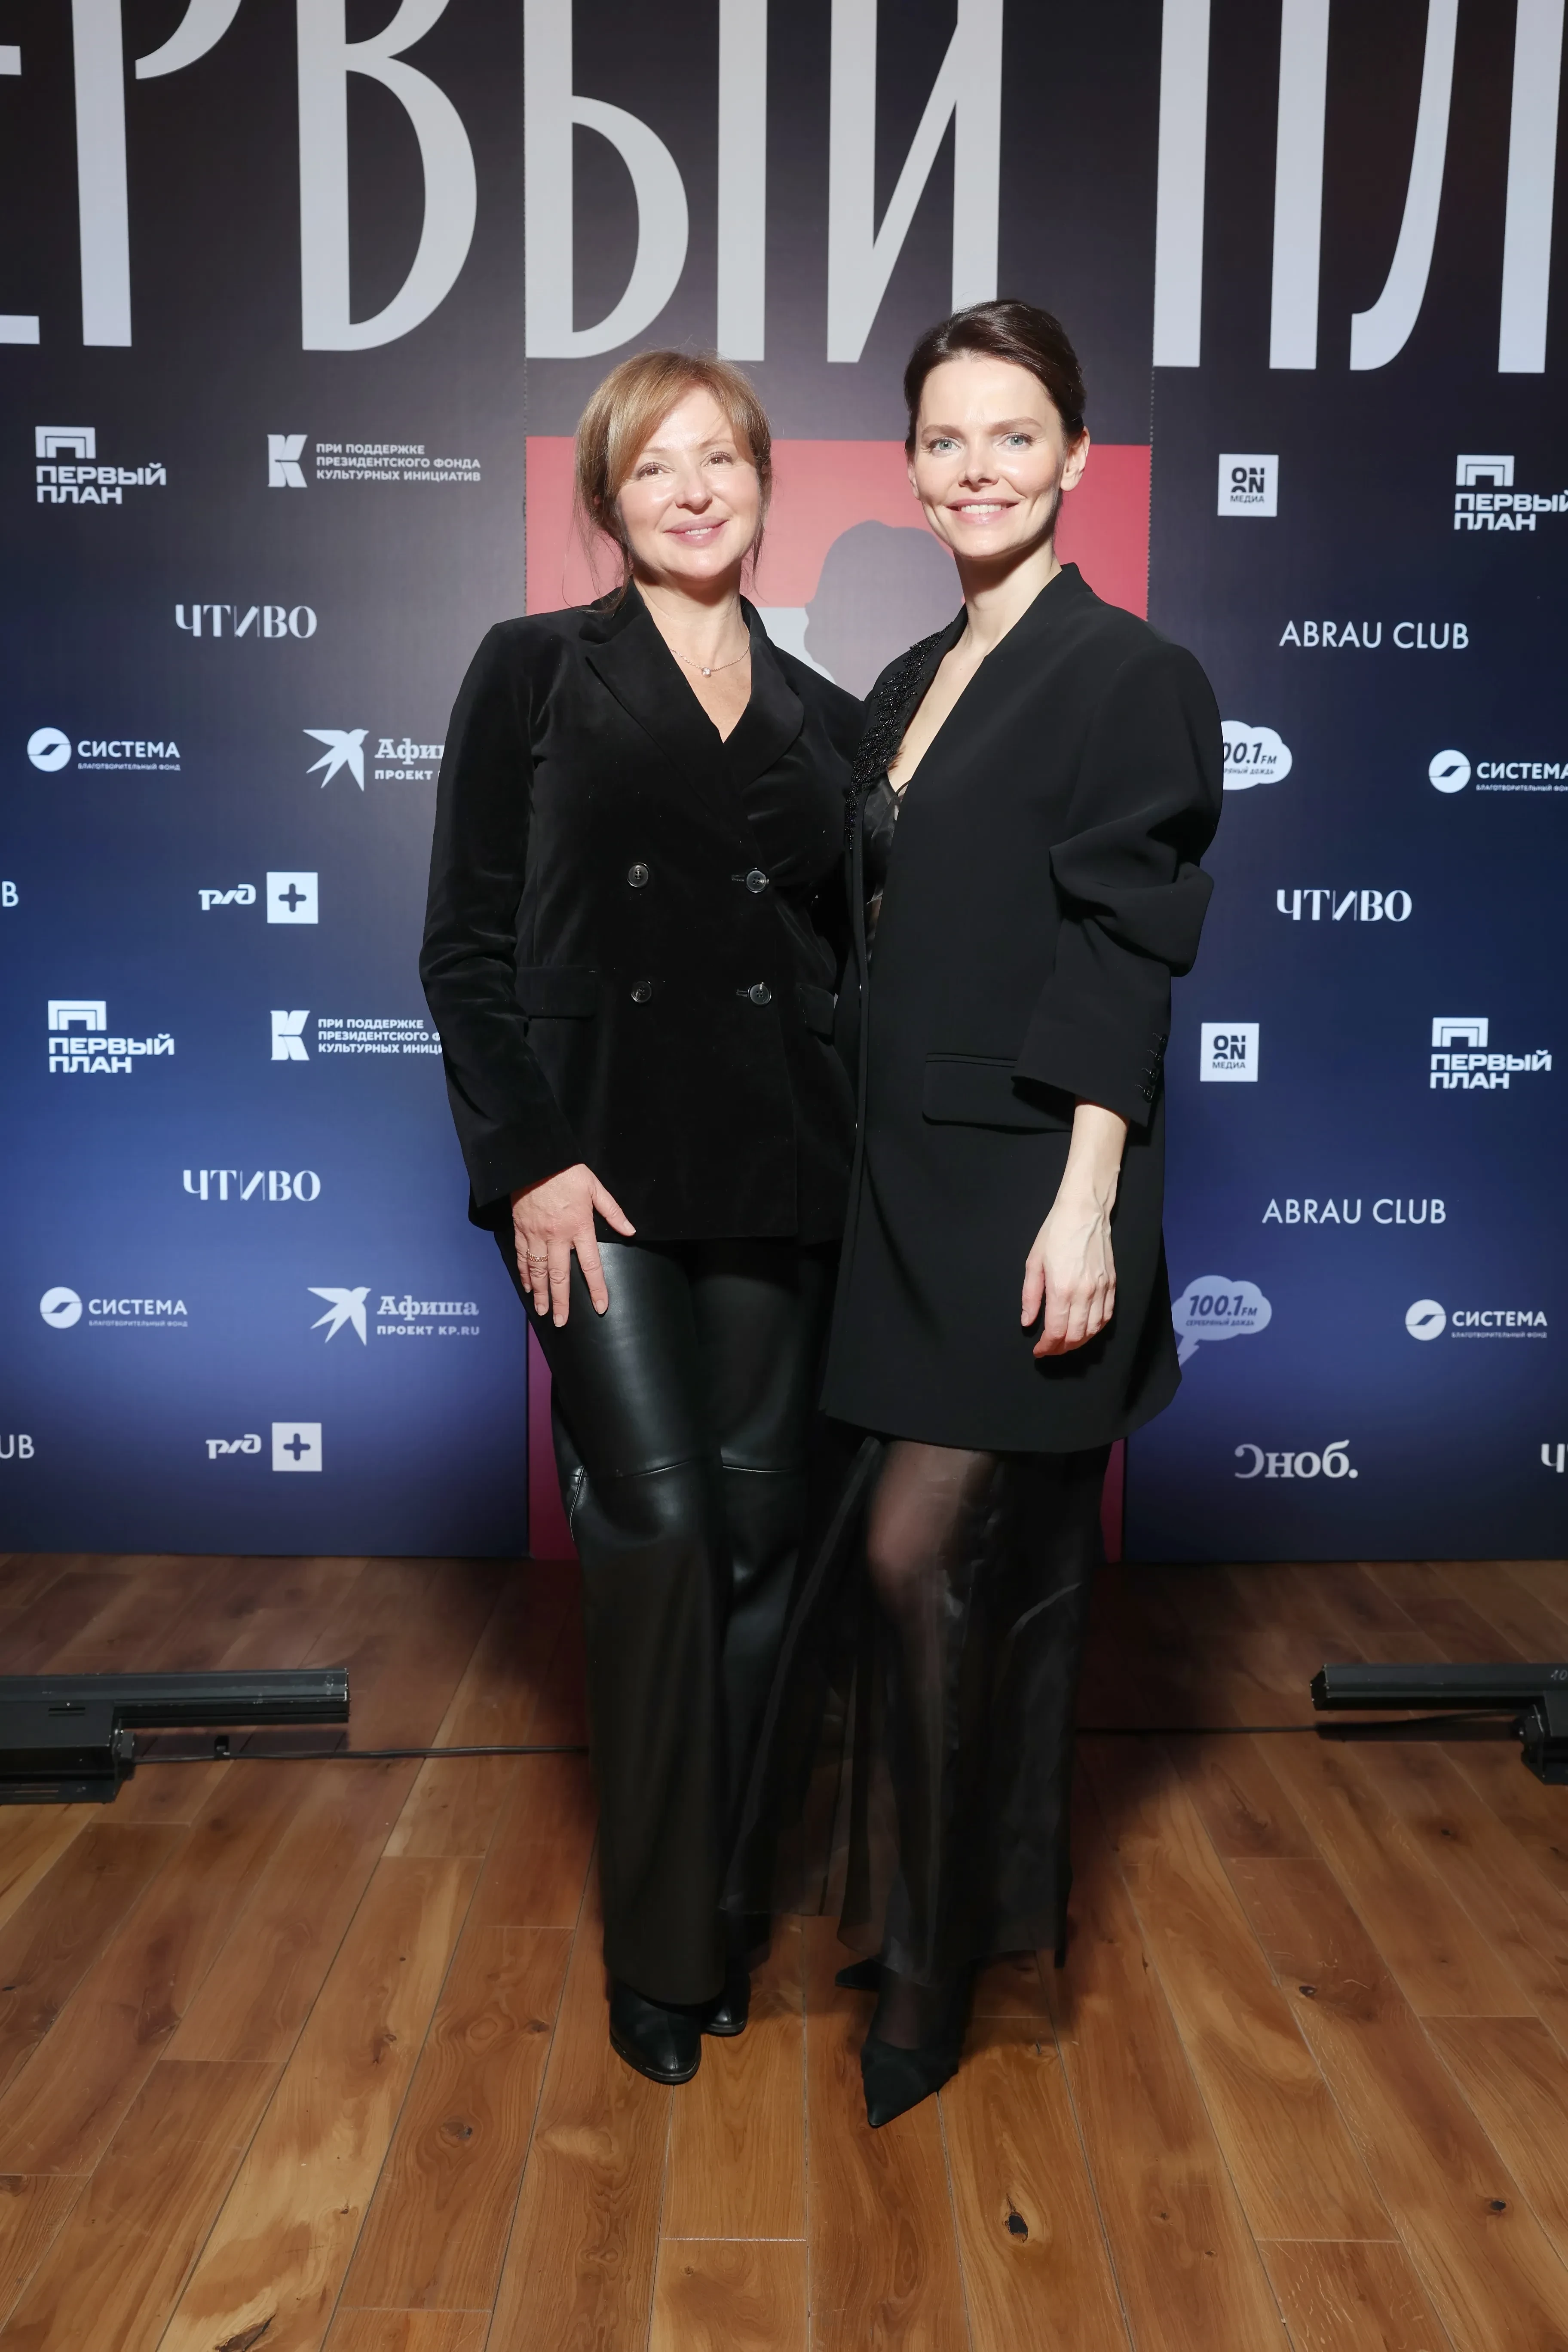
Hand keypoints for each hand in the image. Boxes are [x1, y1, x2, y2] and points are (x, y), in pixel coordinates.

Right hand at [511, 1164, 634, 1325]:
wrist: (533, 1159)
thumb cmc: (566, 1172)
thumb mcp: (595, 1188)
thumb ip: (613, 1212)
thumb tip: (631, 1231)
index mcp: (579, 1227)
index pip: (591, 1265)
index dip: (597, 1288)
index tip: (600, 1307)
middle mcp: (557, 1236)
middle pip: (559, 1276)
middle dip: (561, 1302)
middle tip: (561, 1322)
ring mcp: (536, 1235)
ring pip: (537, 1271)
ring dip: (540, 1294)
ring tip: (542, 1311)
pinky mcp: (521, 1230)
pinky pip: (522, 1257)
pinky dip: (524, 1274)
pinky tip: (527, 1287)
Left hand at [1022, 1190, 1115, 1354]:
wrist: (1085, 1212)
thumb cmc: (1056, 1233)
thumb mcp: (1034, 1262)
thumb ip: (1030, 1296)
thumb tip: (1028, 1322)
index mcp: (1062, 1288)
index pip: (1056, 1331)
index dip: (1047, 1347)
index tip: (1038, 1351)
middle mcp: (1085, 1293)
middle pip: (1076, 1336)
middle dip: (1061, 1348)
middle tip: (1050, 1349)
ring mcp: (1102, 1289)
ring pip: (1094, 1330)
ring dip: (1079, 1342)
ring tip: (1065, 1343)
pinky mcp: (1113, 1284)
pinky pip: (1107, 1316)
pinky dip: (1096, 1329)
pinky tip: (1085, 1330)